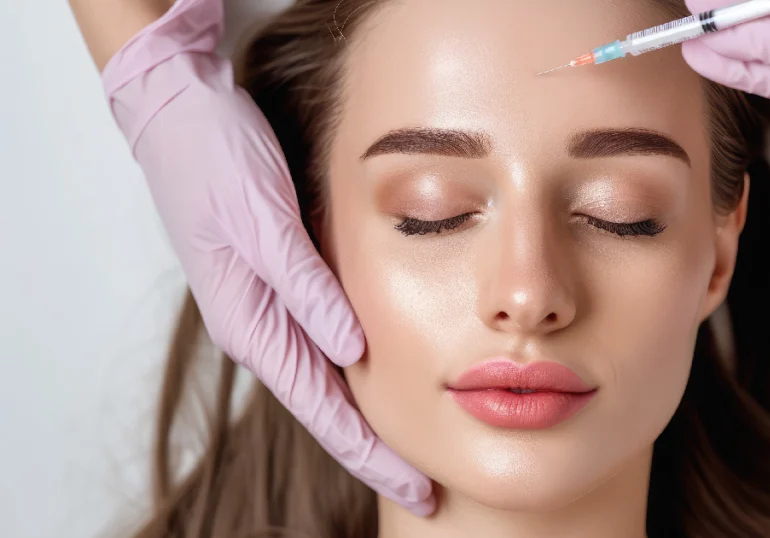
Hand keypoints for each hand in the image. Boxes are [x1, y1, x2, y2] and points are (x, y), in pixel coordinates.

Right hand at [96, 0, 434, 514]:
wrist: (175, 111)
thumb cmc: (215, 159)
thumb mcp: (264, 220)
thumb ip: (307, 289)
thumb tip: (353, 351)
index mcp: (252, 322)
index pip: (323, 408)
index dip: (371, 454)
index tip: (416, 488)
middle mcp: (258, 325)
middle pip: (325, 406)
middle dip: (372, 451)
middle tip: (424, 487)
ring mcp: (263, 306)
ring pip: (323, 379)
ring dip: (363, 418)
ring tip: (408, 447)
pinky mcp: (272, 280)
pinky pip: (317, 343)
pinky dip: (351, 373)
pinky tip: (375, 377)